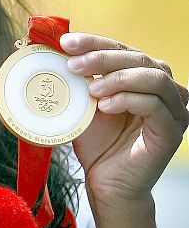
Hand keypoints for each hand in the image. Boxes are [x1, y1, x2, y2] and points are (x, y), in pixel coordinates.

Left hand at [60, 32, 187, 207]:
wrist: (106, 185)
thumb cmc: (97, 145)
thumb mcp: (85, 107)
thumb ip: (80, 82)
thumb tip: (54, 53)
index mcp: (143, 78)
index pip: (123, 49)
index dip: (95, 42)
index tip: (66, 42)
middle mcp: (164, 90)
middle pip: (139, 58)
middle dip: (103, 56)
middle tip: (73, 63)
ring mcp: (173, 111)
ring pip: (153, 77)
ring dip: (118, 77)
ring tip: (91, 89)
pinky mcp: (171, 132)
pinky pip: (154, 106)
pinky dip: (128, 100)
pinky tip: (105, 106)